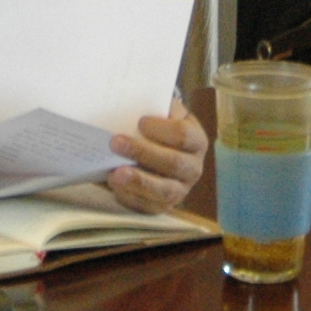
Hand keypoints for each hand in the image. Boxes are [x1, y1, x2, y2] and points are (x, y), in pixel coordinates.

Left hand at [108, 97, 209, 213]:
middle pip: (173, 163)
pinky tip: (114, 186)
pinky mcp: (163, 206)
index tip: (140, 122)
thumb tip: (133, 103)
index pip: (183, 136)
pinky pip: (148, 206)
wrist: (165, 150)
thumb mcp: (165, 112)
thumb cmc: (161, 127)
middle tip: (116, 142)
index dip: (162, 130)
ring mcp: (181, 190)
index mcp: (196, 141)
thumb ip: (155, 107)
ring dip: (138, 182)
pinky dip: (130, 197)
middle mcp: (193, 168)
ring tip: (114, 174)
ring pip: (164, 190)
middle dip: (143, 153)